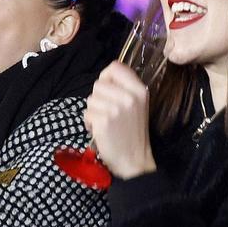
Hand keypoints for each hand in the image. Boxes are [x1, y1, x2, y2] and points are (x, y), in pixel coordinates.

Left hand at [83, 61, 155, 179]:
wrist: (134, 160)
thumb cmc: (132, 132)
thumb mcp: (137, 105)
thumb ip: (124, 88)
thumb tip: (105, 76)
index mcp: (140, 90)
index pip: (115, 66)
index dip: (106, 77)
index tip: (108, 90)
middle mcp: (129, 97)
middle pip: (99, 83)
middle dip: (99, 98)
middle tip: (108, 113)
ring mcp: (116, 108)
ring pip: (91, 98)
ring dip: (93, 111)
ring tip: (105, 123)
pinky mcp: (103, 120)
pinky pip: (87, 113)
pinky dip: (89, 122)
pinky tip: (100, 131)